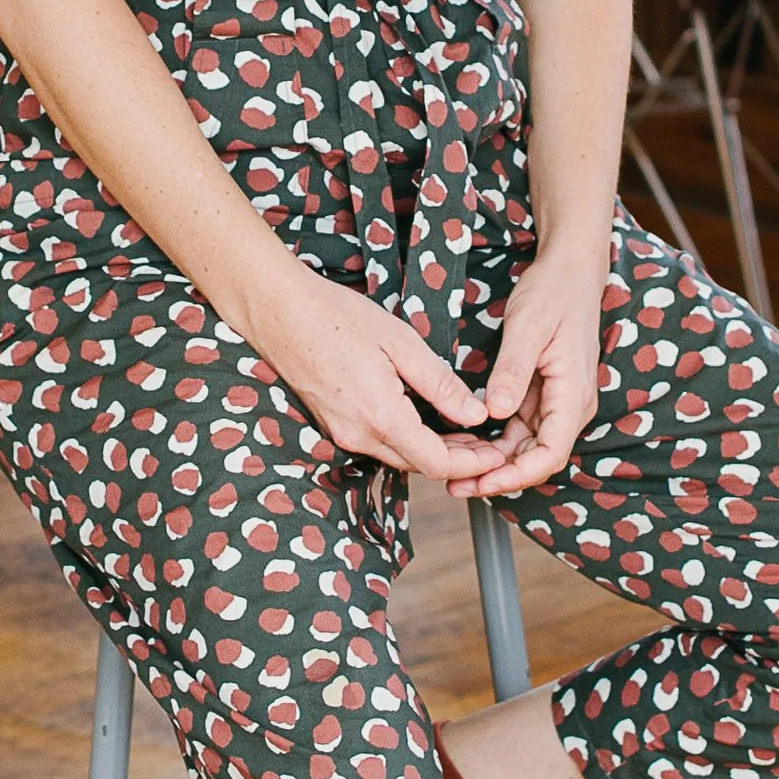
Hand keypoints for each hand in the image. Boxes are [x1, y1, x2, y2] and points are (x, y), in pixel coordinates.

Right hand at [247, 270, 499, 483]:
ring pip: (399, 457)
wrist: (280, 313)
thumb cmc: (339, 318)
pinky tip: (426, 420)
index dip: (473, 464)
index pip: (437, 465)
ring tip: (466, 431)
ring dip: (433, 450)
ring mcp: (342, 434)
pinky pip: (379, 444)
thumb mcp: (401, 343)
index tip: (498, 452)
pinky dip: (408, 440)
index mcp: (381, 417)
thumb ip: (440, 384)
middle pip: (419, 466)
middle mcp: (359, 435)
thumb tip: (476, 415)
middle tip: (490, 442)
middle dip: (458, 459)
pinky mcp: (334, 426)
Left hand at [449, 247, 604, 497]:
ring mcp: (555, 402)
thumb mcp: (528, 326)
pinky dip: (493, 440)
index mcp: (573, 394)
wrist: (569, 272)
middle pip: (536, 458)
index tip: (482, 481)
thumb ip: (513, 371)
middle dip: (497, 476)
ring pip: (524, 447)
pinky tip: (465, 442)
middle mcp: (568, 405)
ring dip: (492, 462)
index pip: (550, 453)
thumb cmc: (554, 293)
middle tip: (454, 484)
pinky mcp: (542, 395)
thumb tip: (495, 412)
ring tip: (452, 469)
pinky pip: (518, 428)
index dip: (517, 475)